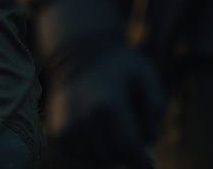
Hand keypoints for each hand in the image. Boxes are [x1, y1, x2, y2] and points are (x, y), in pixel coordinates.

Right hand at [37, 0, 164, 165]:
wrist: (79, 55)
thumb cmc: (120, 68)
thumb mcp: (146, 74)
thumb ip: (155, 106)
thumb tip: (149, 138)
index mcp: (108, 104)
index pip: (128, 147)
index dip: (141, 161)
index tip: (149, 164)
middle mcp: (84, 117)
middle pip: (113, 156)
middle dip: (124, 152)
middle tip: (127, 137)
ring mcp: (67, 126)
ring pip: (95, 161)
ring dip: (106, 155)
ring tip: (110, 133)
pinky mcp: (57, 133)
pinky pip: (77, 159)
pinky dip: (89, 154)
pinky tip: (94, 136)